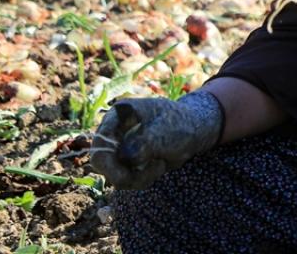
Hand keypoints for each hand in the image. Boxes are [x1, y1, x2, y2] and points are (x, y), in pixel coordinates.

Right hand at [89, 91, 222, 189]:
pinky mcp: (130, 162)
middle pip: (102, 163)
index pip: (99, 143)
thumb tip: (126, 158)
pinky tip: (160, 166)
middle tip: (150, 172)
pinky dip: (143, 179)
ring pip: (115, 175)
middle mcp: (115, 132)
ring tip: (160, 164)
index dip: (107, 161)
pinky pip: (128, 180)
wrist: (196, 129)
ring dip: (138, 177)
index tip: (125, 174)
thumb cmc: (180, 124)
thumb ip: (142, 144)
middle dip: (124, 174)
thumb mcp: (163, 132)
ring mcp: (121, 148)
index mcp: (119, 116)